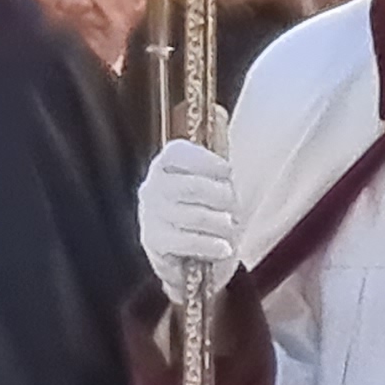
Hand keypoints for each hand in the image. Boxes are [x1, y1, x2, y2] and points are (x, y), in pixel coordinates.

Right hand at [137, 137, 238, 269]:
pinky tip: (225, 248)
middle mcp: (152, 188)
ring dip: (221, 224)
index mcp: (166, 166)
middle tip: (235, 206)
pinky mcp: (152, 242)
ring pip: (193, 215)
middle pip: (190, 187)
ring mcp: (149, 215)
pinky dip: (210, 245)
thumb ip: (218, 164)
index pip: (176, 154)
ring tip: (232, 229)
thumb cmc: (208, 213)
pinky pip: (185, 240)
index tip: (228, 171)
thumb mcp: (216, 184)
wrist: (193, 259)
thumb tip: (224, 124)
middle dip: (220, 197)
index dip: (203, 161)